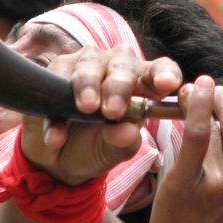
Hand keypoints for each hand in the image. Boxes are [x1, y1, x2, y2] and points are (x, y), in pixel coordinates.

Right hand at [21, 44, 181, 184]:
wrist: (60, 158)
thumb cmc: (98, 146)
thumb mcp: (114, 151)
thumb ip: (123, 142)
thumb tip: (128, 131)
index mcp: (142, 83)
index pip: (160, 69)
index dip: (165, 73)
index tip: (167, 84)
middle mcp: (117, 67)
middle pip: (123, 63)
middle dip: (119, 85)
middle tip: (113, 110)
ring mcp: (86, 64)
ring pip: (89, 64)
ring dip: (87, 85)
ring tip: (86, 109)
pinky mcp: (57, 69)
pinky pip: (57, 82)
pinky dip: (56, 111)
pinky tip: (56, 138)